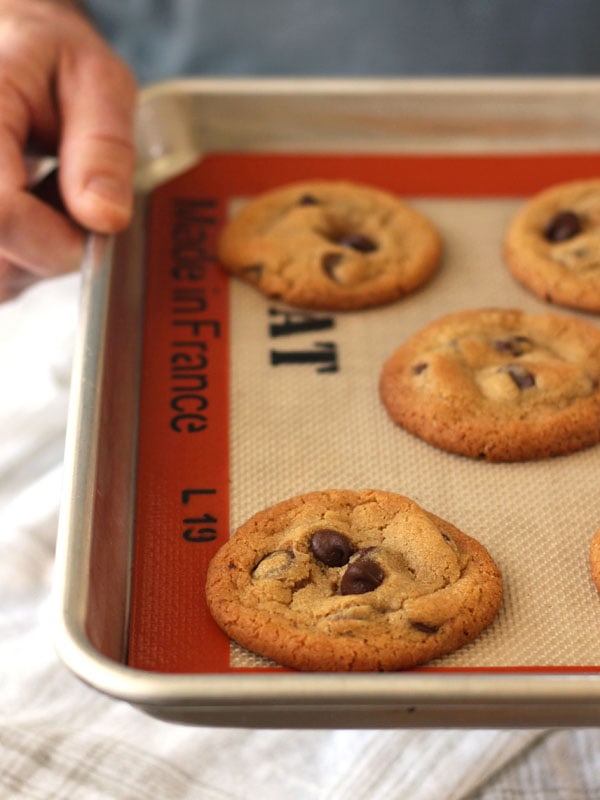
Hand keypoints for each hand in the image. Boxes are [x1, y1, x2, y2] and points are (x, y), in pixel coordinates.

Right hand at [0, 0, 136, 298]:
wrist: (15, 63)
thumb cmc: (54, 67)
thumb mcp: (98, 83)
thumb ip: (103, 147)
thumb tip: (104, 218)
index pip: (0, 213)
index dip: (57, 236)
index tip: (95, 218)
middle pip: (2, 257)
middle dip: (56, 244)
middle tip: (72, 191)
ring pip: (1, 276)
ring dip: (42, 252)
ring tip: (48, 192)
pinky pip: (2, 280)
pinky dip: (29, 259)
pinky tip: (32, 214)